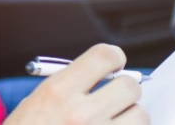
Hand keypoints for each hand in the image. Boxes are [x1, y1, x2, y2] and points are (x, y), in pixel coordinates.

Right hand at [3, 44, 147, 124]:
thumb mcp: (35, 104)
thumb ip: (69, 86)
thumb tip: (104, 76)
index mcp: (58, 93)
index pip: (104, 57)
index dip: (114, 58)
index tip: (115, 65)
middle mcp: (81, 114)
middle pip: (130, 87)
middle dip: (124, 90)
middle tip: (114, 98)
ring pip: (140, 115)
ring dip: (130, 118)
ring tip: (111, 124)